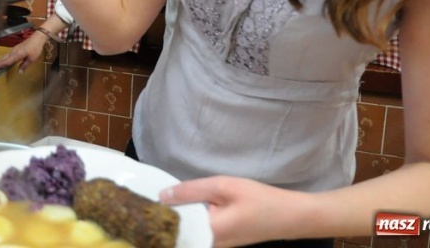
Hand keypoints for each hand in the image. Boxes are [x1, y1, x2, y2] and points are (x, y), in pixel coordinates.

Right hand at [0, 30, 47, 71]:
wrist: (38, 37)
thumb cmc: (36, 48)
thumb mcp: (32, 58)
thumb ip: (25, 65)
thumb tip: (19, 72)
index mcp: (17, 54)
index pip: (6, 61)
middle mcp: (14, 52)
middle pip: (3, 58)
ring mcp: (14, 49)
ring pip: (5, 56)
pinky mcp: (16, 48)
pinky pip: (8, 54)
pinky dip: (4, 58)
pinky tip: (3, 60)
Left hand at [160, 176, 310, 246]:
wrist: (291, 216)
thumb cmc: (259, 199)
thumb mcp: (224, 187)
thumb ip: (192, 191)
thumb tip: (161, 195)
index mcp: (208, 234)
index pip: (172, 227)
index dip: (155, 214)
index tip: (138, 201)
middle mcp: (210, 245)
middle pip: (178, 231)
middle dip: (163, 216)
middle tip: (145, 199)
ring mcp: (217, 246)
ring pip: (188, 232)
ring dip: (176, 217)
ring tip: (160, 199)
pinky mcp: (222, 242)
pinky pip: (198, 231)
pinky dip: (190, 219)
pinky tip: (184, 205)